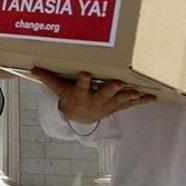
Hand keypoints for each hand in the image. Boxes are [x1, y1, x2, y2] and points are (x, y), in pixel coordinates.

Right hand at [31, 69, 154, 123]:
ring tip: (140, 91)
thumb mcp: (57, 89)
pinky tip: (152, 97)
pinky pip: (130, 104)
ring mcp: (107, 105)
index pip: (80, 87)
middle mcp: (95, 101)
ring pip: (120, 100)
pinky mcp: (116, 107)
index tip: (86, 73)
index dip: (83, 81)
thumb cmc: (69, 98)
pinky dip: (141, 101)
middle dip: (112, 89)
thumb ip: (47, 78)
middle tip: (120, 83)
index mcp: (79, 94)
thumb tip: (32, 67)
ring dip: (130, 95)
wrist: (80, 118)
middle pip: (103, 94)